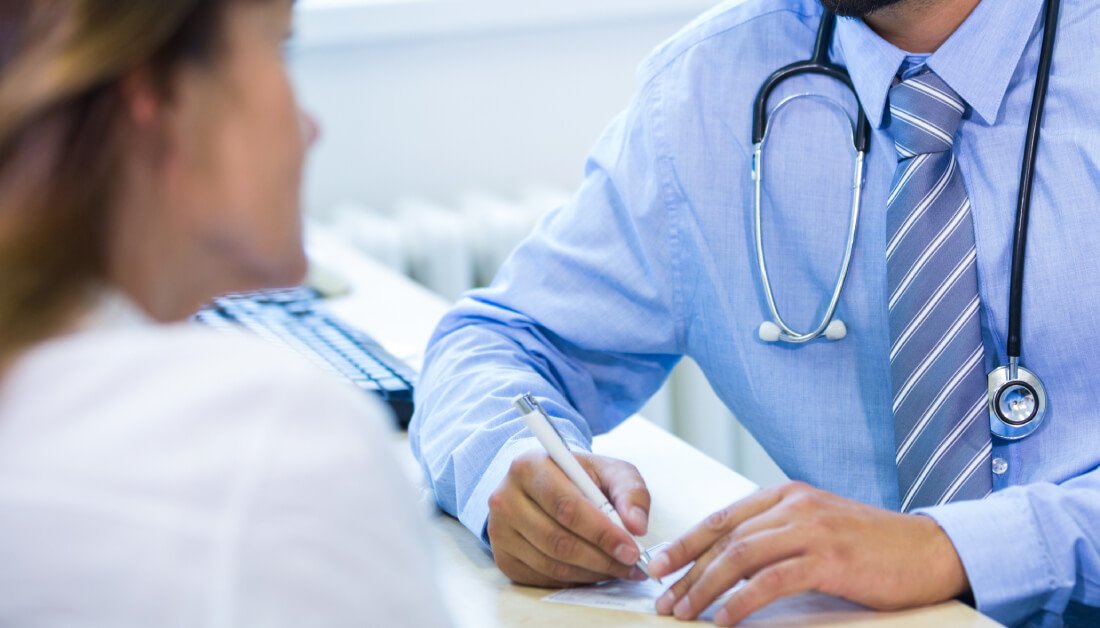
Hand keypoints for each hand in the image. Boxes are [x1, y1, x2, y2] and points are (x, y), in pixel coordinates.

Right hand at [487, 451, 650, 586]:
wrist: (542, 484)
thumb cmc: (577, 477)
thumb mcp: (608, 470)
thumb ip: (630, 491)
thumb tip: (637, 526)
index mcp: (529, 467)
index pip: (567, 507)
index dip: (602, 532)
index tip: (631, 549)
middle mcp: (505, 498)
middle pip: (558, 540)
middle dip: (601, 558)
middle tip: (631, 565)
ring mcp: (499, 531)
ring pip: (552, 563)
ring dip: (591, 572)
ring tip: (618, 568)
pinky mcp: (502, 557)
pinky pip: (543, 577)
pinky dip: (574, 579)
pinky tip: (593, 570)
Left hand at [650, 482, 969, 625]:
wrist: (931, 550)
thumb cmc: (873, 546)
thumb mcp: (816, 527)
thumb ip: (775, 534)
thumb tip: (727, 561)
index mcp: (786, 495)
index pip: (721, 518)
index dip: (685, 543)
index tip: (658, 566)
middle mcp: (794, 505)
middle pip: (724, 539)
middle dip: (687, 572)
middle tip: (664, 600)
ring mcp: (811, 529)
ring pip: (740, 557)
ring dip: (705, 589)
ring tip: (685, 613)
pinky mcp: (829, 558)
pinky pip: (771, 580)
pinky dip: (741, 602)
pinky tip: (724, 620)